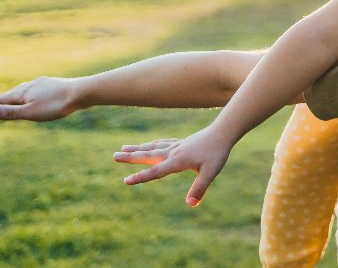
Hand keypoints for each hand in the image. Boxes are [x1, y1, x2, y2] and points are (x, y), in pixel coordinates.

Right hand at [0, 76, 80, 120]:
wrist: (82, 92)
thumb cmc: (56, 105)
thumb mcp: (30, 112)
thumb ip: (10, 113)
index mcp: (23, 92)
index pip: (3, 99)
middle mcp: (31, 84)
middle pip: (13, 93)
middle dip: (3, 100)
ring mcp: (44, 83)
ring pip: (26, 89)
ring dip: (16, 95)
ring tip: (13, 99)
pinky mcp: (55, 84)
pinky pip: (38, 88)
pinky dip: (30, 93)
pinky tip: (37, 93)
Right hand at [112, 127, 234, 206]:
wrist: (223, 133)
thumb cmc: (217, 153)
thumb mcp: (211, 172)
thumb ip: (200, 188)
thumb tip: (191, 204)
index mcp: (178, 161)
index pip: (156, 172)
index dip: (141, 177)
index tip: (125, 181)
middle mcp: (173, 152)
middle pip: (148, 156)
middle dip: (131, 158)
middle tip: (114, 156)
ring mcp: (176, 146)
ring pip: (153, 147)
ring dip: (137, 149)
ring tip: (123, 148)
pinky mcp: (181, 142)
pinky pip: (162, 143)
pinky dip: (152, 144)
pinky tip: (148, 144)